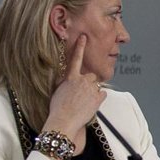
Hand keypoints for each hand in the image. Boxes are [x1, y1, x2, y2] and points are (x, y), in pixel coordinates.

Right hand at [43, 35, 105, 154]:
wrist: (64, 121)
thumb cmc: (58, 109)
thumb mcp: (57, 91)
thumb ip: (65, 82)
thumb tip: (67, 78)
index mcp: (70, 78)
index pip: (76, 59)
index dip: (80, 47)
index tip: (84, 37)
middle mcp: (82, 80)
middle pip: (91, 76)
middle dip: (88, 82)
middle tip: (82, 94)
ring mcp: (91, 89)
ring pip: (96, 85)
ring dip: (93, 91)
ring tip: (84, 102)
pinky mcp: (98, 98)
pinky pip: (102, 94)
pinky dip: (98, 98)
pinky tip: (90, 105)